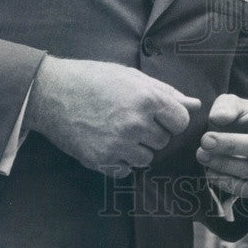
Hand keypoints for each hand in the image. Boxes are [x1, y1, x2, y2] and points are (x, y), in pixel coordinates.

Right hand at [25, 55, 200, 177]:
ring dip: (138, 148)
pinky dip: (120, 161)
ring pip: (147, 158)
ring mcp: (118, 145)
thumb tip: (195, 105)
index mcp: (148, 99)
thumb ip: (167, 92)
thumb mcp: (133, 77)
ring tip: (119, 130)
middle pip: (164, 140)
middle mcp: (136, 124)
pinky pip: (125, 170)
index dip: (171, 118)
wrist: (52, 93)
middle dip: (153, 132)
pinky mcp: (101, 160)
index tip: (157, 113)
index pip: (181, 122)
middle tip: (131, 118)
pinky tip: (108, 142)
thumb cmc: (94, 78)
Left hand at [196, 94, 247, 198]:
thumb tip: (219, 118)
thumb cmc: (237, 116)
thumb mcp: (230, 103)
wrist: (232, 136)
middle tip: (205, 140)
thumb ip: (225, 106)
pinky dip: (226, 183)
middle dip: (231, 145)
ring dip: (224, 165)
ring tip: (201, 154)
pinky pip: (247, 190)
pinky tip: (210, 172)